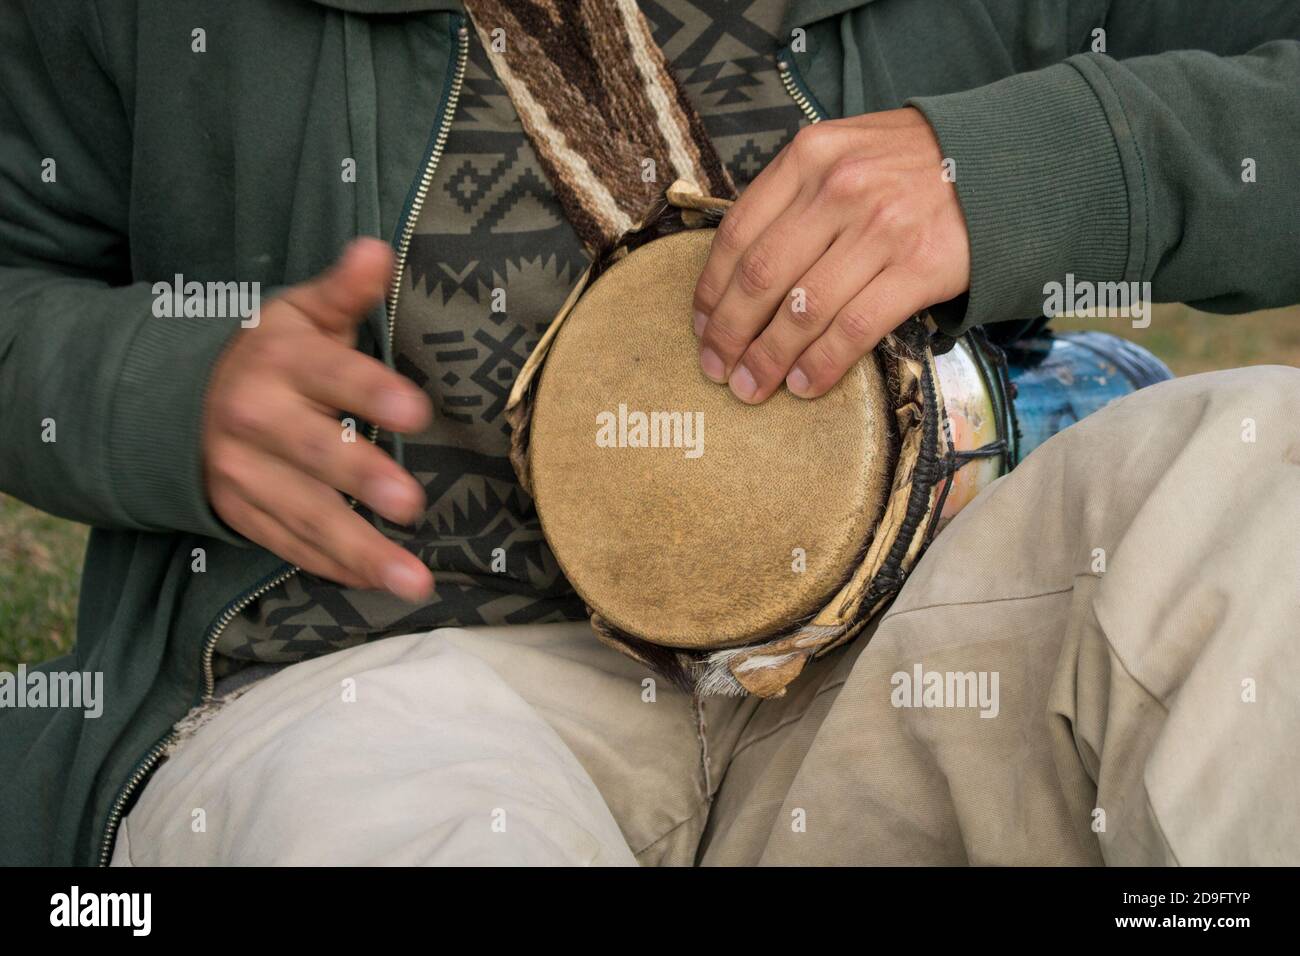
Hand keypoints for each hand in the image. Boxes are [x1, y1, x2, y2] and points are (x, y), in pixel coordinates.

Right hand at [202, 238, 434, 601]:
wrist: (169, 400)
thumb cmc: (263, 354)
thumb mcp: (296, 314)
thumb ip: (342, 291)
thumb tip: (376, 250)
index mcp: (280, 362)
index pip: (331, 374)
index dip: (370, 392)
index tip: (415, 409)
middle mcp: (258, 419)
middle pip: (314, 451)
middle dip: (361, 476)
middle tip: (411, 502)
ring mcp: (244, 472)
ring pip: (305, 515)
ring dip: (360, 550)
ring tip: (412, 581)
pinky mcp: (239, 512)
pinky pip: (288, 545)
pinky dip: (332, 567)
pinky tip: (376, 583)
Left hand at [692, 107, 969, 402]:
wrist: (1007, 162)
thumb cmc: (913, 167)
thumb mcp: (846, 153)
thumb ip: (795, 196)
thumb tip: (738, 271)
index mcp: (810, 157)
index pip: (738, 233)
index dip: (711, 290)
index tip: (700, 327)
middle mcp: (840, 188)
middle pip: (761, 277)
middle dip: (729, 334)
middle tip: (716, 369)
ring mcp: (881, 228)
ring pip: (802, 309)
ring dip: (768, 359)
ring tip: (752, 387)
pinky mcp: (919, 268)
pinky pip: (854, 329)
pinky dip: (822, 364)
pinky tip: (804, 385)